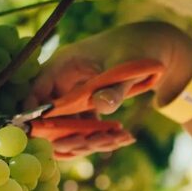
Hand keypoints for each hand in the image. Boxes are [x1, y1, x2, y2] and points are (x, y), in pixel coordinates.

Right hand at [30, 22, 191, 157]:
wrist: (155, 47)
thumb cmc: (138, 50)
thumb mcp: (128, 68)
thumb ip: (114, 88)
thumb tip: (101, 104)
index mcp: (63, 64)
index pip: (37, 92)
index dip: (37, 116)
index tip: (48, 138)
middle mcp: (63, 80)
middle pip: (50, 115)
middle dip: (69, 134)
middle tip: (96, 142)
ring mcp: (74, 93)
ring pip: (68, 126)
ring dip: (89, 139)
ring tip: (119, 138)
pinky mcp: (86, 104)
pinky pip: (84, 126)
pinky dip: (100, 136)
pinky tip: (125, 137)